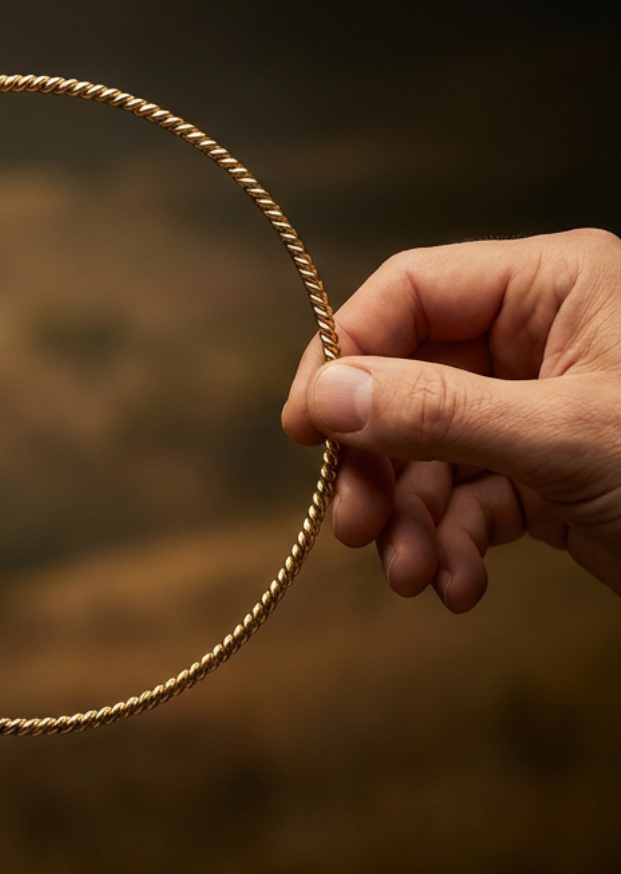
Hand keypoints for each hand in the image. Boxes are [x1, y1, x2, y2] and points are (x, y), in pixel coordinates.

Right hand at [282, 229, 620, 611]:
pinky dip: (453, 545)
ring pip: (430, 451)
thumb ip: (438, 411)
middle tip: (353, 526)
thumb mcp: (567, 437)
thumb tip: (324, 395)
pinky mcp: (543, 475)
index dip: (345, 353)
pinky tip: (458, 587)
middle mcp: (538, 338)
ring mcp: (537, 409)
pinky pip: (469, 499)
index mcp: (551, 286)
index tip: (306, 428)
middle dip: (380, 462)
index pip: (409, 293)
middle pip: (406, 382)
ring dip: (412, 519)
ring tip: (413, 576)